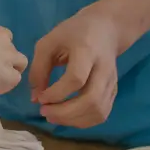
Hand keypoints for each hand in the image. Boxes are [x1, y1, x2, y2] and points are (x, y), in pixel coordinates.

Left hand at [28, 9, 120, 127]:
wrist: (106, 28)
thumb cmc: (73, 33)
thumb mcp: (49, 42)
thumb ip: (39, 68)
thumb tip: (35, 97)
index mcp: (87, 51)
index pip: (76, 78)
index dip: (57, 92)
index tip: (41, 97)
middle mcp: (104, 69)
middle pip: (91, 100)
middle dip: (66, 112)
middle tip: (44, 112)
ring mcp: (112, 82)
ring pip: (99, 111)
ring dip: (74, 120)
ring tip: (52, 117)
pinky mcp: (114, 91)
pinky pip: (102, 114)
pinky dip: (84, 121)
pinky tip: (67, 118)